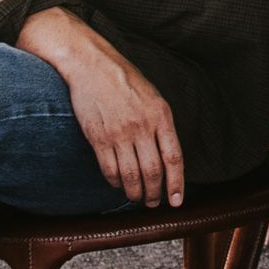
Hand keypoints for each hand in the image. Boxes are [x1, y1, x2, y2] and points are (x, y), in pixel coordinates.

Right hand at [18, 8, 184, 206]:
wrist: (92, 65)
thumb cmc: (125, 80)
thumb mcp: (154, 97)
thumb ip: (162, 124)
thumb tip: (168, 156)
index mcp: (161, 116)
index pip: (174, 158)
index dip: (177, 183)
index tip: (177, 201)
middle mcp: (142, 127)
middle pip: (153, 171)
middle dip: (155, 193)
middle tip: (154, 203)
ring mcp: (119, 133)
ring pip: (131, 175)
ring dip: (135, 192)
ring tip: (138, 198)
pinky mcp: (98, 137)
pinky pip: (109, 168)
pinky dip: (115, 182)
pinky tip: (118, 184)